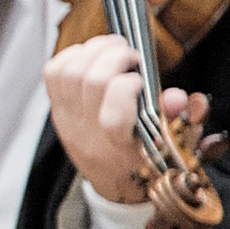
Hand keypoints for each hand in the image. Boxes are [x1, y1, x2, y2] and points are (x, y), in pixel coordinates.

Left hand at [42, 32, 206, 209]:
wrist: (113, 181)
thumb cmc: (143, 159)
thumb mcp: (169, 144)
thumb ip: (176, 119)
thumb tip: (176, 97)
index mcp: (120, 148)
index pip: (113, 117)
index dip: (127, 87)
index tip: (141, 79)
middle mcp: (90, 135)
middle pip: (91, 82)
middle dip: (113, 56)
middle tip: (129, 53)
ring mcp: (69, 122)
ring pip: (70, 73)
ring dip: (93, 51)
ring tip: (112, 47)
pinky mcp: (57, 111)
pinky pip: (53, 73)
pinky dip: (71, 56)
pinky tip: (91, 55)